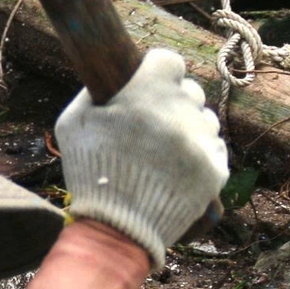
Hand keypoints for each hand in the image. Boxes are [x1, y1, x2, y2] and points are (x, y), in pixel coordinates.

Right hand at [54, 47, 228, 270]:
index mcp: (149, 90)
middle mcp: (181, 109)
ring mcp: (202, 139)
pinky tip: (179, 168)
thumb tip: (109, 78)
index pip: (168, 60)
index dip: (157, 72)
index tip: (148, 86)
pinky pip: (216, 148)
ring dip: (190, 129)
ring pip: (206, 119)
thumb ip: (93, 92)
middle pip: (191, 90)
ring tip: (166, 152)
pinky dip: (201, 156)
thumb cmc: (90, 173)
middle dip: (174, 102)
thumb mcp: (73, 123)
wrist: (117, 228)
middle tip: (154, 125)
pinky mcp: (215, 169)